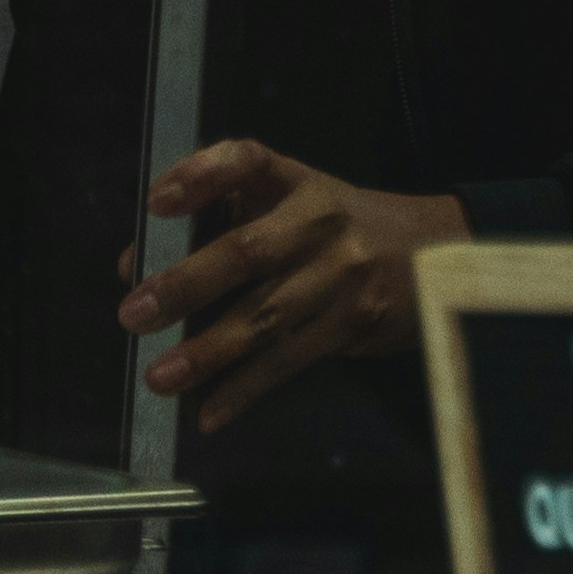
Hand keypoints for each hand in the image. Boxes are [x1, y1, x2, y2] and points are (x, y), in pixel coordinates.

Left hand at [118, 139, 467, 433]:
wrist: (438, 254)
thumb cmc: (340, 230)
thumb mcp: (291, 207)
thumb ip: (217, 224)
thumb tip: (135, 267)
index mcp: (298, 182)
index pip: (247, 162)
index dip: (201, 176)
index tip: (156, 203)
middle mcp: (321, 222)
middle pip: (249, 251)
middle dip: (187, 284)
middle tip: (134, 314)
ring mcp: (342, 275)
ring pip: (266, 316)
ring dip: (208, 351)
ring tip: (159, 376)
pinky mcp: (354, 323)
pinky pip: (289, 360)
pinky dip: (245, 389)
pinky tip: (209, 411)